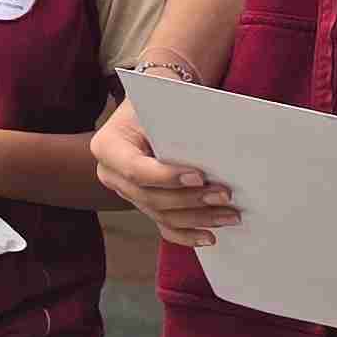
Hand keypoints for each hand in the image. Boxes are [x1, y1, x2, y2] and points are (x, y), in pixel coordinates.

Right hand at [94, 101, 237, 246]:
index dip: (167, 177)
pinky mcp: (143, 204)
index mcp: (108, 146)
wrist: (152, 105)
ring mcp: (126, 192)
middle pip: (150, 197)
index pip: (136, 170)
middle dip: (191, 200)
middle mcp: (110, 174)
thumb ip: (176, 128)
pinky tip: (208, 237)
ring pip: (161, 215)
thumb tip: (212, 152)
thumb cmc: (157, 100)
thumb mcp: (160, 105)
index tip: (200, 176)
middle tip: (225, 195)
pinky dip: (186, 234)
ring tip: (229, 215)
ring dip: (197, 218)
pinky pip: (163, 226)